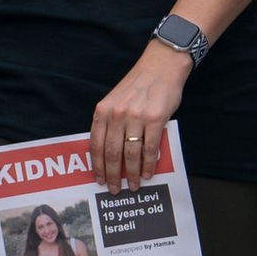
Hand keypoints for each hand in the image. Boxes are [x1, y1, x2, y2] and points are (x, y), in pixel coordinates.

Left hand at [90, 41, 190, 192]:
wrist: (161, 66)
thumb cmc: (138, 85)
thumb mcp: (115, 100)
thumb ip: (110, 122)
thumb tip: (108, 153)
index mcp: (103, 110)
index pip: (96, 144)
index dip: (97, 166)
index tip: (99, 180)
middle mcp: (117, 114)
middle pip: (112, 153)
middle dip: (112, 175)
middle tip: (114, 189)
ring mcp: (136, 117)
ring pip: (131, 154)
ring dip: (131, 174)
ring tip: (133, 185)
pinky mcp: (155, 119)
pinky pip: (150, 148)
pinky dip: (148, 164)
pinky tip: (147, 173)